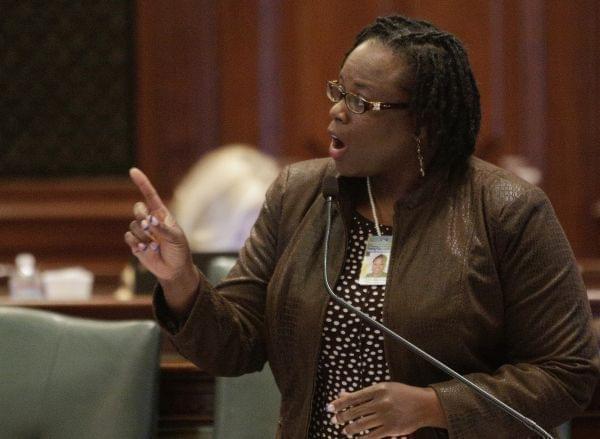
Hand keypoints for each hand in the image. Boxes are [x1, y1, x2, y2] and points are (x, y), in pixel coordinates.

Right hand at [125, 168, 198, 312]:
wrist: (173, 269)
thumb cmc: (179, 250)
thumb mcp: (176, 238)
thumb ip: (163, 229)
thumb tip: (150, 220)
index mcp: (162, 214)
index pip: (150, 195)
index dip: (142, 183)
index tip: (133, 171)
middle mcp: (150, 220)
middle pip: (138, 209)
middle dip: (142, 216)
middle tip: (151, 228)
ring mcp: (142, 232)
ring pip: (133, 225)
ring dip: (144, 236)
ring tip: (155, 246)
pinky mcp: (135, 243)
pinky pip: (129, 237)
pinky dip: (137, 244)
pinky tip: (147, 250)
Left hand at [328, 382, 446, 437]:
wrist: (424, 405)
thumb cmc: (402, 394)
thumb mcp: (383, 389)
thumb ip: (363, 393)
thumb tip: (342, 394)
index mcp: (378, 389)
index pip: (354, 397)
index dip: (340, 403)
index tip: (330, 407)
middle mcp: (381, 402)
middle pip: (356, 411)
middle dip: (342, 417)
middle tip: (334, 420)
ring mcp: (386, 416)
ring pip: (362, 424)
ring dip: (350, 428)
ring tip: (345, 430)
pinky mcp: (391, 428)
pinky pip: (372, 435)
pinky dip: (363, 438)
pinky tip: (357, 438)